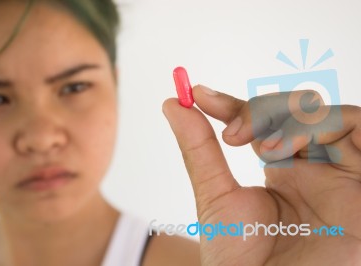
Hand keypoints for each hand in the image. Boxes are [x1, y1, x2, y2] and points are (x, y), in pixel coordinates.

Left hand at [162, 85, 360, 265]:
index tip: (198, 96)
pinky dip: (323, 126)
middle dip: (262, 110)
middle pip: (297, 109)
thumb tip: (172, 105)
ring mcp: (343, 173)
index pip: (263, 120)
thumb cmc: (242, 259)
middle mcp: (316, 167)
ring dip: (289, 120)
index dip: (232, 103)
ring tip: (261, 151)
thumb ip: (198, 150)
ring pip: (327, 114)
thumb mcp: (216, 198)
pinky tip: (289, 150)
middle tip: (232, 135)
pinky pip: (359, 128)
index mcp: (284, 168)